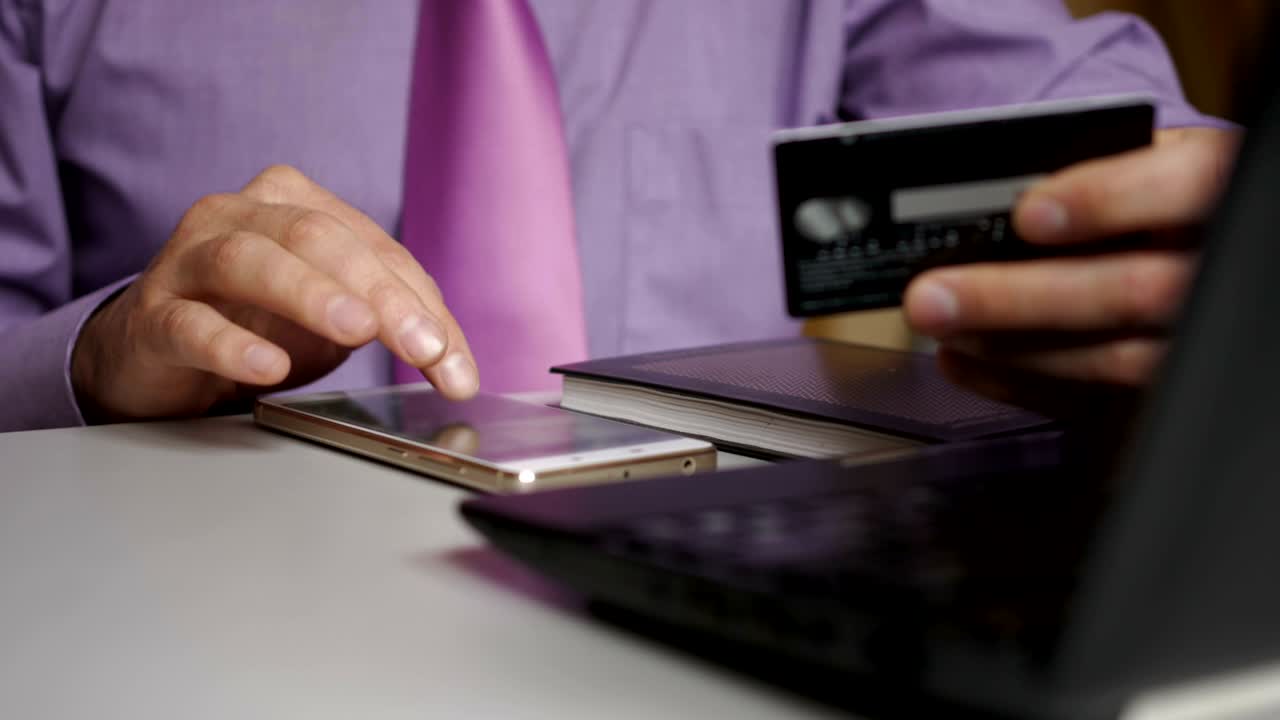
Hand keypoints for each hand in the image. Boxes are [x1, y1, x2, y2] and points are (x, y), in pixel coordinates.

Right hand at [72, 165, 478, 421]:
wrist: (159, 355)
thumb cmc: (256, 323)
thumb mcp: (335, 318)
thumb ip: (393, 323)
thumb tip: (455, 363)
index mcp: (294, 204)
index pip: (374, 247)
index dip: (422, 303)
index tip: (454, 363)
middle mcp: (238, 216)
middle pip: (318, 239)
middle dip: (381, 294)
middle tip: (423, 347)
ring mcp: (187, 260)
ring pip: (250, 260)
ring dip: (310, 295)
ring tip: (356, 331)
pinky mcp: (152, 316)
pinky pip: (191, 324)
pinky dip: (232, 344)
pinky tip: (268, 366)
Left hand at [903, 127, 1240, 415]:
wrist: (1196, 246)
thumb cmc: (1151, 197)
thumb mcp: (1141, 161)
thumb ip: (1088, 171)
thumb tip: (987, 197)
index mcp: (1217, 189)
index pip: (1186, 187)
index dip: (1107, 200)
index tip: (1027, 213)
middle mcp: (1219, 269)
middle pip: (1133, 292)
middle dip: (1018, 297)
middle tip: (932, 296)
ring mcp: (1197, 338)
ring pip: (1116, 360)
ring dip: (1010, 348)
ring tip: (940, 327)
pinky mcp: (1163, 389)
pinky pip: (1095, 404)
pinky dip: (1017, 384)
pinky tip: (964, 361)